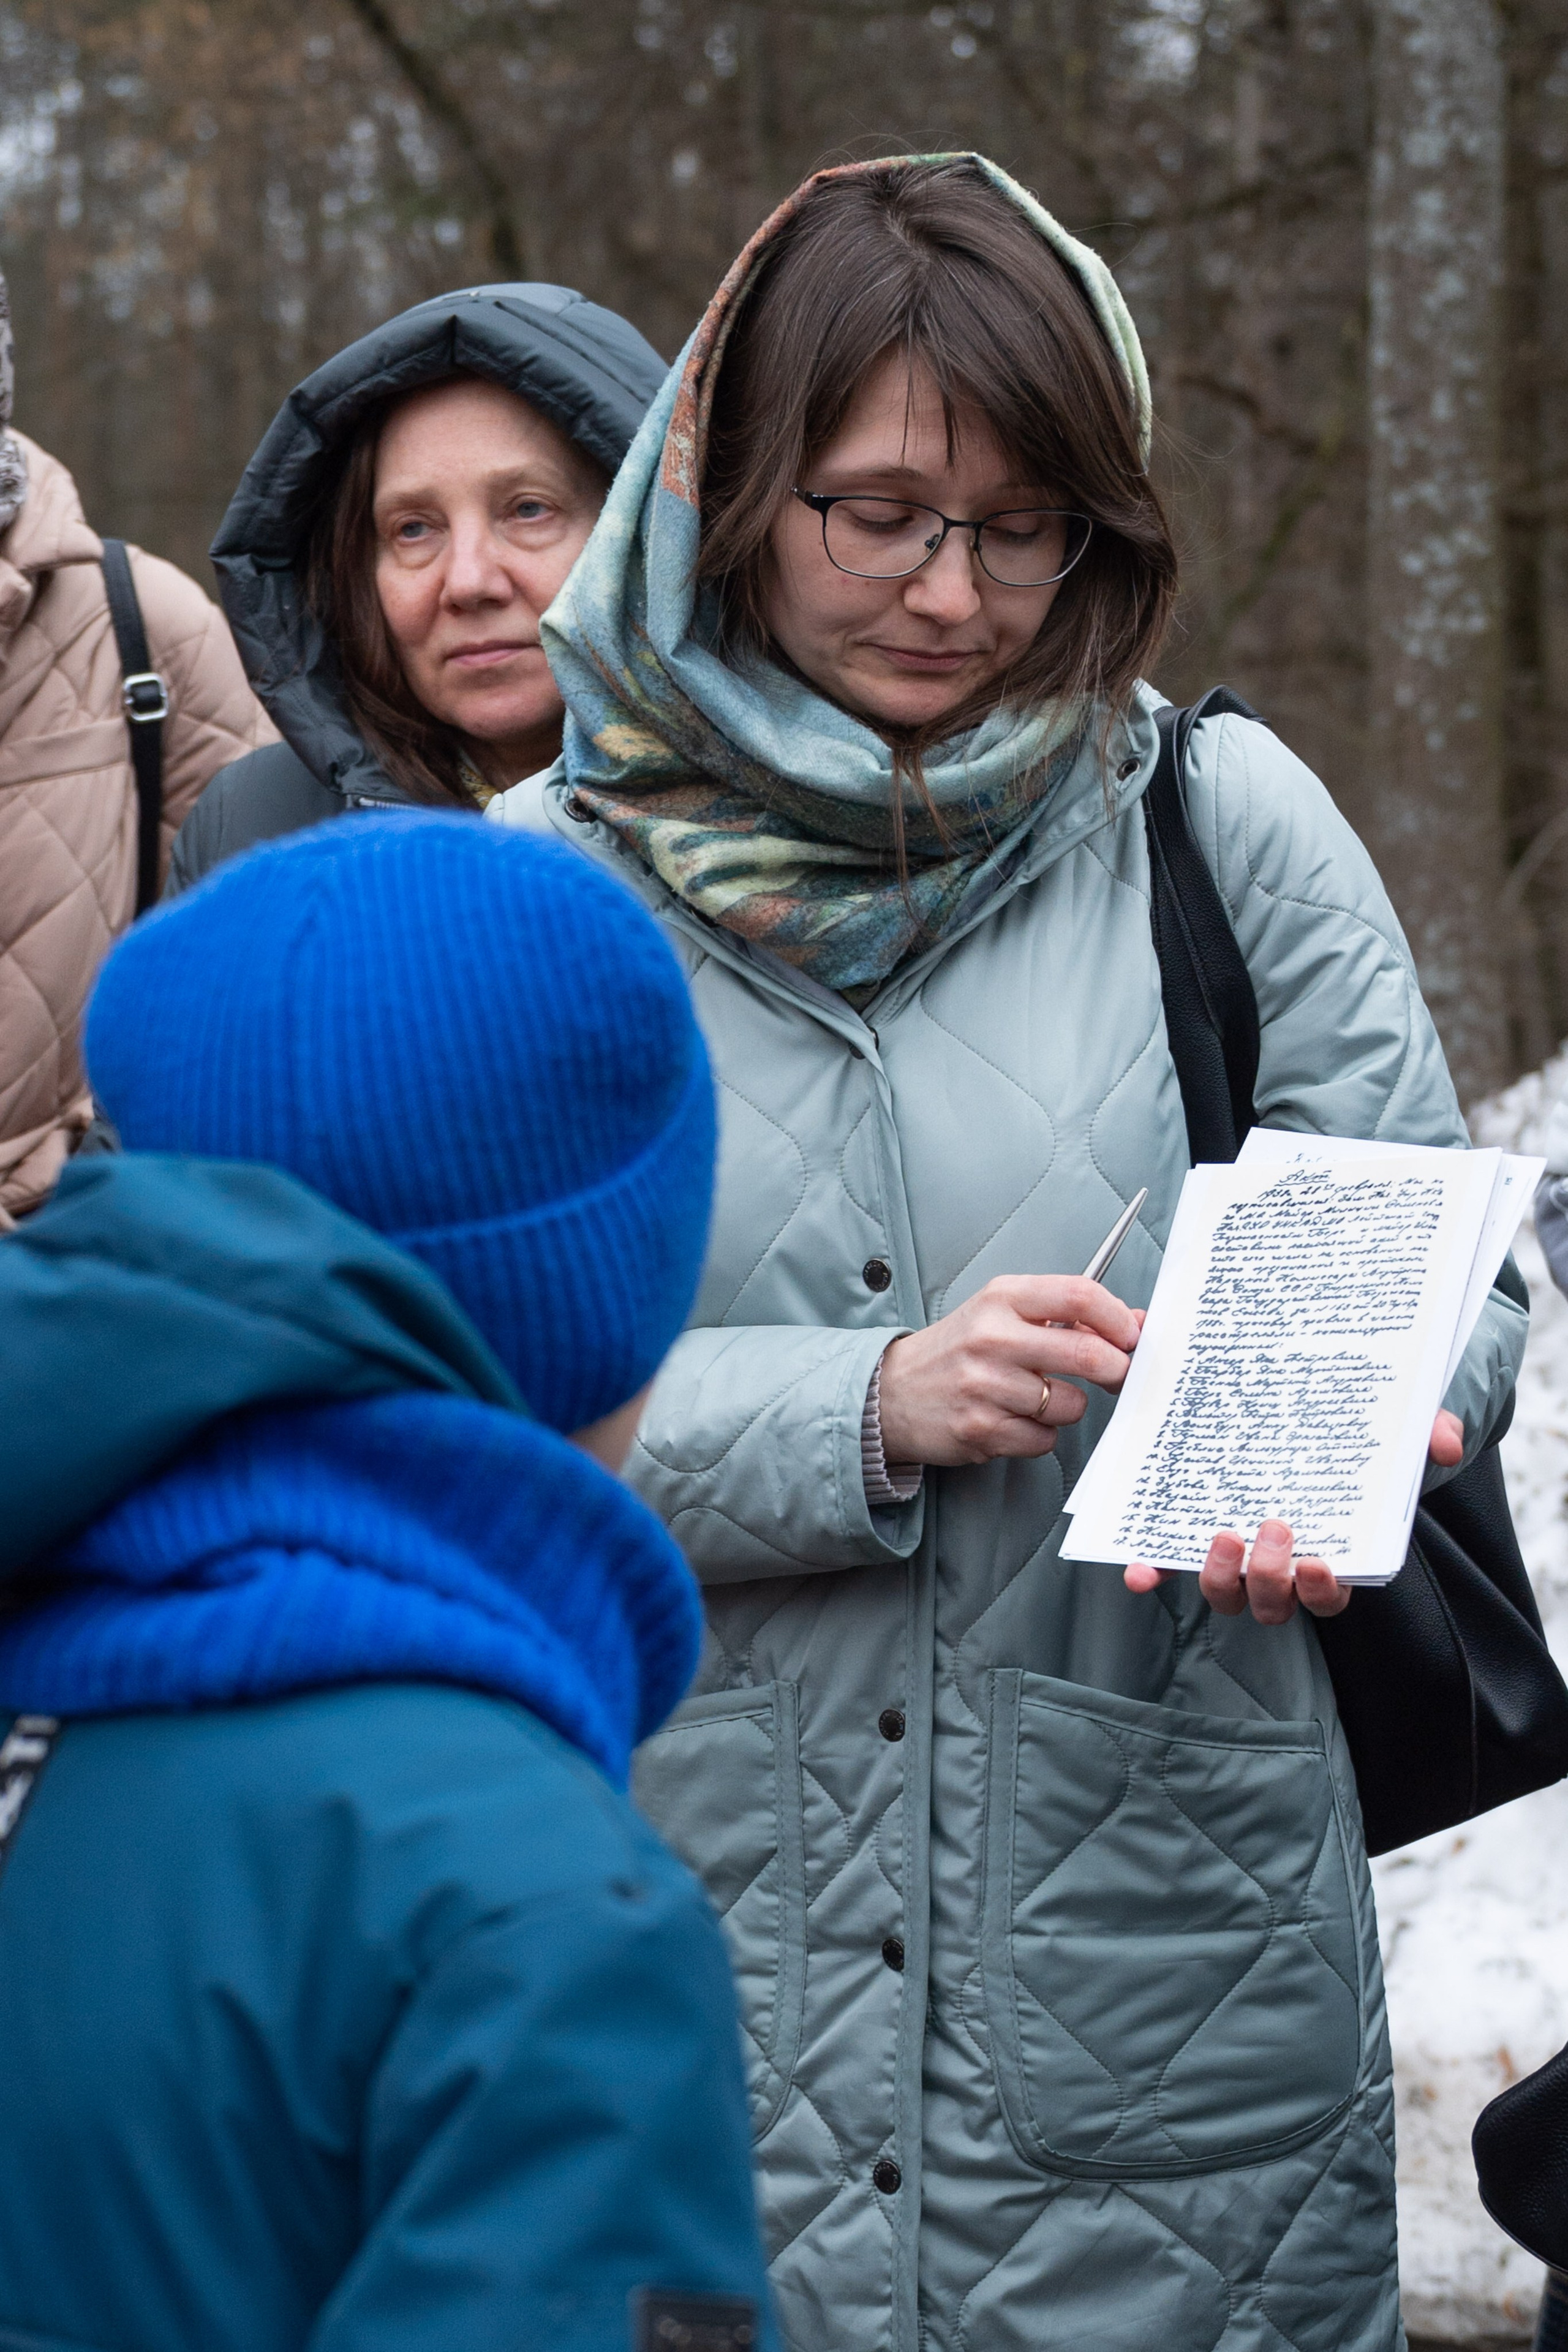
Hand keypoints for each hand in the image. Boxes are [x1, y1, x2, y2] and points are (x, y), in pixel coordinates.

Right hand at [877, 1276, 1142, 1467]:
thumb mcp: (1004, 1314)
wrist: (893, 1392)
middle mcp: (992, 1337)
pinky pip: (1045, 1440)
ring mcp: (985, 1386)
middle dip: (1116, 1369)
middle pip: (1087, 1353)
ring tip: (1035, 1398)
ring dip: (1066, 1407)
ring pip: (1069, 1404)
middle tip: (1118, 1374)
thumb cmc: (960, 1350)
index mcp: (1002, 1298)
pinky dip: (1039, 1435)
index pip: (1079, 1295)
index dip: (1118, 1319)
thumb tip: (1135, 1323)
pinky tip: (1013, 1420)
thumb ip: (1067, 1316)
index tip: (1132, 1335)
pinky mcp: (980, 1429)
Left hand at [1121, 1409, 1466, 1620]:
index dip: (1320, 1591)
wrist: (1300, 1411)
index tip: (1317, 1563)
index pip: (1328, 1596)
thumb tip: (1445, 1442)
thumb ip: (1425, 1433)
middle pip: (1273, 1603)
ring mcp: (1236, 1556)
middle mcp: (1280, 1567)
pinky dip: (1155, 1572)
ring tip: (1221, 1536)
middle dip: (1272, 1579)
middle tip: (1274, 1531)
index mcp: (1328, 1555)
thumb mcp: (1391, 1430)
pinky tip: (1139, 1570)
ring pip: (1226, 1595)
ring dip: (1220, 1578)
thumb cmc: (1350, 1438)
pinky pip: (1170, 1566)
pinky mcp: (1193, 1536)